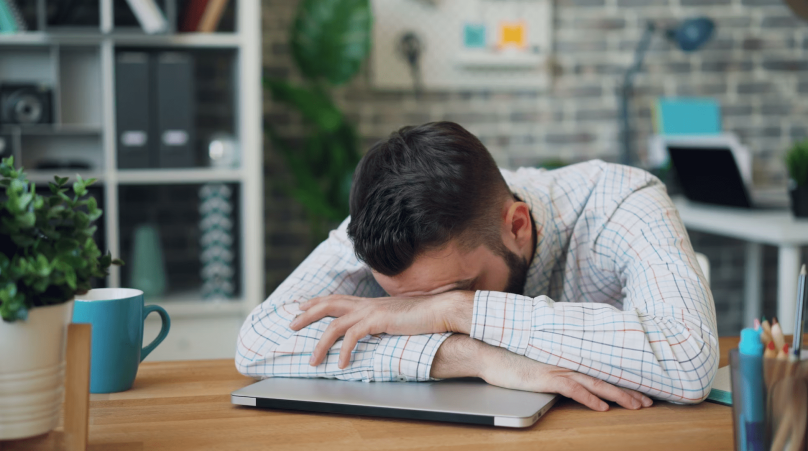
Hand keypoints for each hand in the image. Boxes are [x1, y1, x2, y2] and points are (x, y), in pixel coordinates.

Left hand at [289, 291, 472, 367]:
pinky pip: (353, 337)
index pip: (337, 298)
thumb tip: (375, 330)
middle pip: (328, 304)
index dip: (317, 302)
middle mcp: (367, 303)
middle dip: (307, 314)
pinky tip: (342, 364)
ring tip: (314, 361)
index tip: (301, 307)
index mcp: (370, 302)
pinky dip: (344, 351)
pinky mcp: (378, 321)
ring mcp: (371, 311)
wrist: (440, 310)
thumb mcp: (397, 317)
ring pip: (334, 324)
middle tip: (291, 325)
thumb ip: (382, 321)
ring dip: (321, 344)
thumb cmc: (422, 316)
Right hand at [432, 335, 652, 411]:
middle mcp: (566, 361)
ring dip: (618, 395)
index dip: (621, 380)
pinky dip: (589, 398)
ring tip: (637, 405)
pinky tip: (602, 407)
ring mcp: (557, 368)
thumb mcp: (537, 360)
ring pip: (595, 382)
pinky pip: (573, 389)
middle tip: (649, 401)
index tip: (640, 390)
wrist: (488, 351)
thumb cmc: (509, 356)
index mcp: (566, 357)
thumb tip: (567, 374)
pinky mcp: (546, 377)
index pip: (600, 370)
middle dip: (629, 390)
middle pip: (604, 377)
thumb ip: (554, 364)